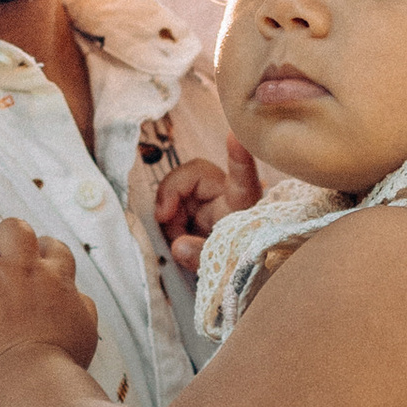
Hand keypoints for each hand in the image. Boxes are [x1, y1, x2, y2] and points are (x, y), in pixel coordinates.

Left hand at [0, 220, 101, 388]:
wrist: (32, 382)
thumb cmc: (61, 364)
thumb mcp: (86, 331)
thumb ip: (82, 306)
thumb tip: (77, 296)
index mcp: (57, 279)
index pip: (52, 248)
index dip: (41, 252)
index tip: (35, 263)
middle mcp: (25, 271)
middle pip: (15, 231)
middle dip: (7, 240)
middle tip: (2, 261)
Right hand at [151, 144, 259, 273]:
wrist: (231, 271)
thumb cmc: (237, 262)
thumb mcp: (224, 265)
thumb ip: (202, 256)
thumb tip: (178, 246)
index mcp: (243, 208)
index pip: (243, 180)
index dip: (239, 158)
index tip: (235, 135)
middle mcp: (226, 196)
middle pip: (192, 176)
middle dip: (171, 196)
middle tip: (163, 220)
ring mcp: (208, 201)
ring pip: (176, 192)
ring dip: (168, 217)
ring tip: (176, 242)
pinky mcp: (193, 209)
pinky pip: (169, 206)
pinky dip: (165, 223)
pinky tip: (173, 239)